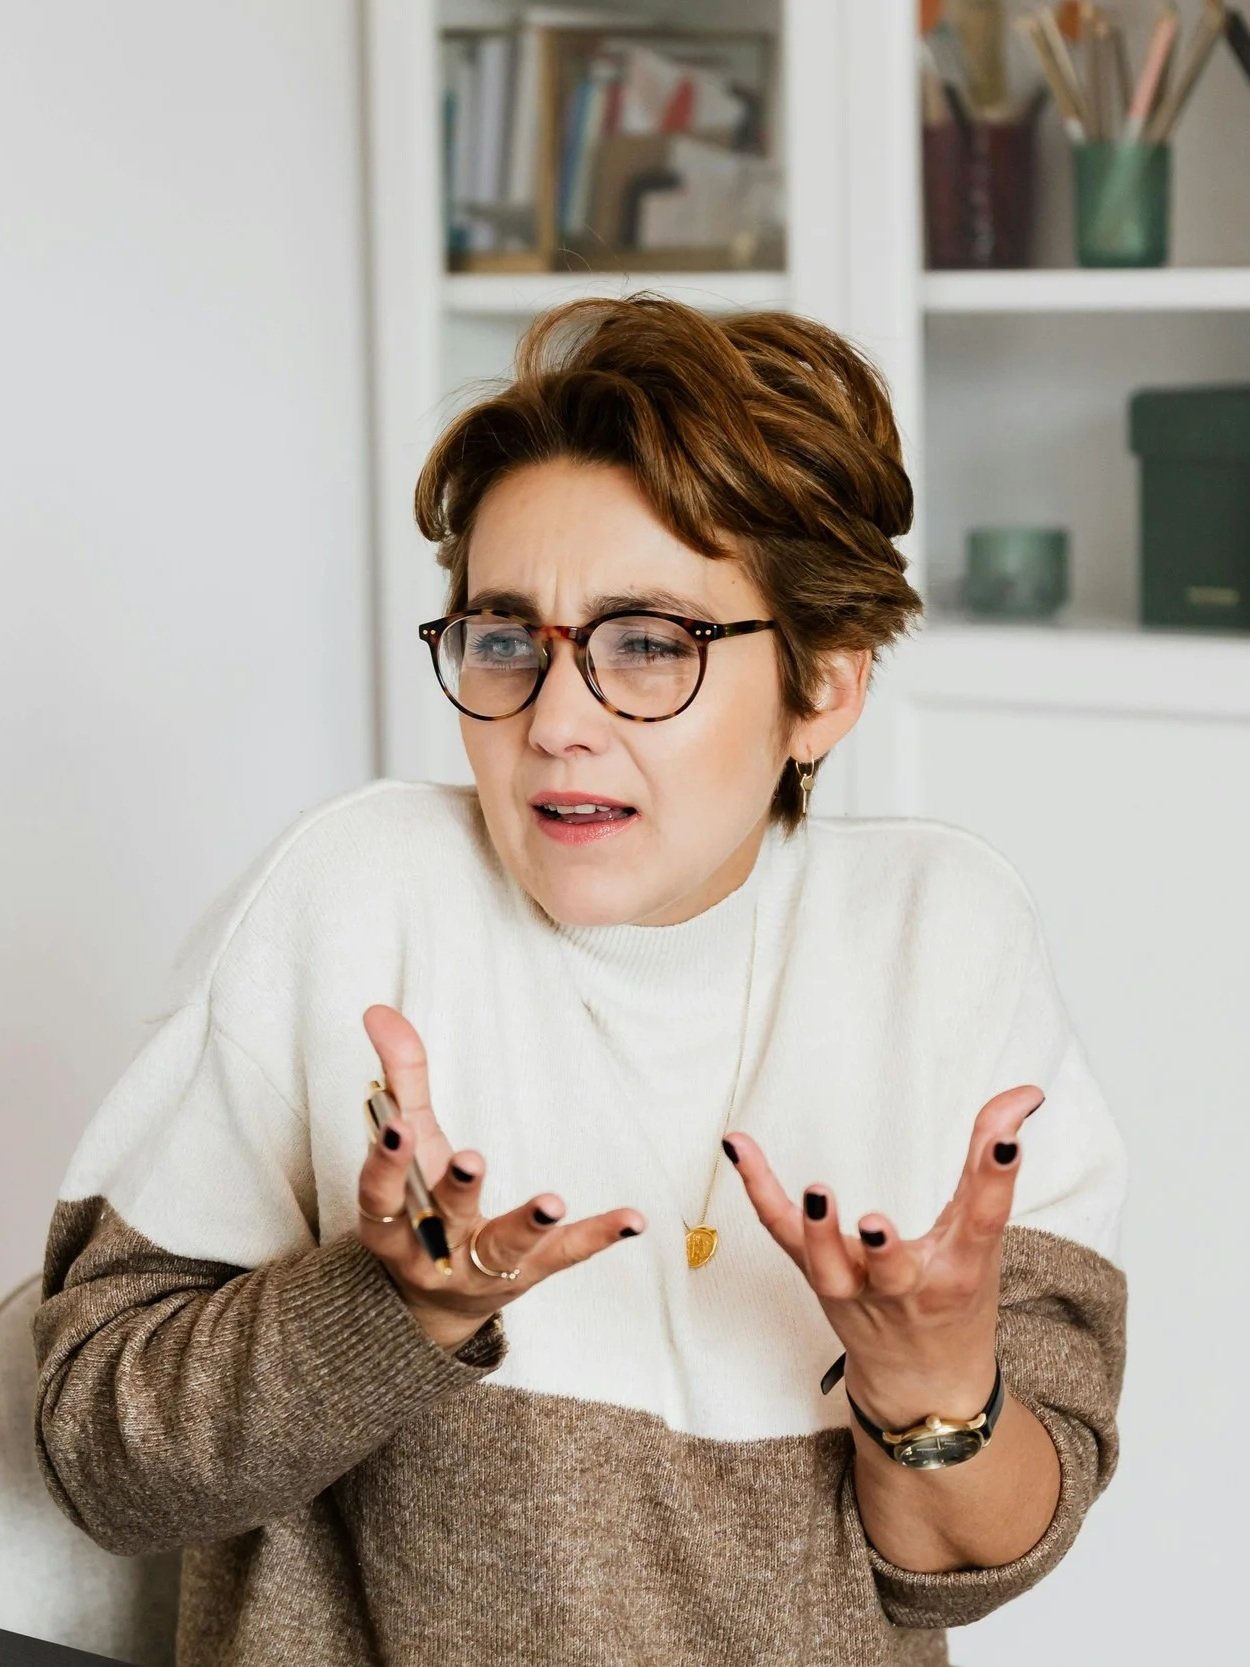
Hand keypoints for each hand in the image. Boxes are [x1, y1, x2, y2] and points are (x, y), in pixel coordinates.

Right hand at [356, 1005, 646, 1352]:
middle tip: (473, 1160)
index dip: (387, 1162)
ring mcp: (481, 1268)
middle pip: (443, 1220)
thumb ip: (400, 1077)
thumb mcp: (409, 1144)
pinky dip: (599, 1236)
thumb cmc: (419, 1200)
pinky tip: (634, 1219)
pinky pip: (565, 1256)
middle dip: (457, 1190)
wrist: (435, 1296)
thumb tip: (379, 1010)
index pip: (381, 1192)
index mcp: (391, 1218)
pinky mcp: (529, 1273)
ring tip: (554, 1199)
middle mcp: (431, 1250)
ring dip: (529, 1222)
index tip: (397, 1126)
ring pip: (504, 1246)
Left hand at [725, 1083, 1044, 1428]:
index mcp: (961, 1271)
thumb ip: (990, 1163)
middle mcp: (908, 1288)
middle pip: (894, 1272)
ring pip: (831, 1272)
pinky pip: (781, 1235)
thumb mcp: (980, 1239)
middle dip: (885, 1250)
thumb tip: (1024, 1092)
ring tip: (817, 1193)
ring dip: (818, 1235)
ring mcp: (857, 1291)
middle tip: (875, 1221)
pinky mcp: (817, 1278)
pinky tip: (738, 1146)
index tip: (1004, 1143)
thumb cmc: (954, 1300)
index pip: (982, 1223)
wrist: (921, 1383)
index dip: (996, 1182)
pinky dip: (759, 1191)